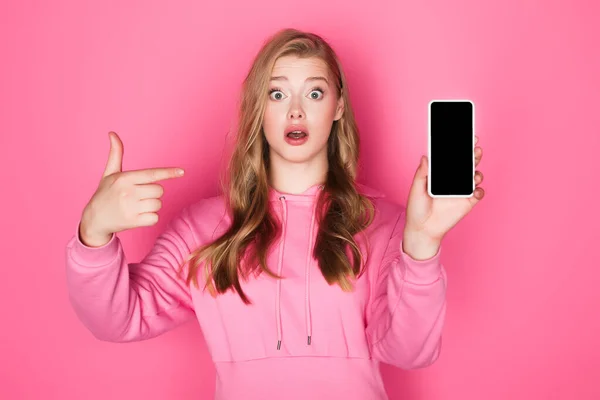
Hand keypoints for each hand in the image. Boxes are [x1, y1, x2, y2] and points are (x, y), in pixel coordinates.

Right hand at [79, 131, 184, 246]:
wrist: (94, 219)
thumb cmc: (105, 194)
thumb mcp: (109, 173)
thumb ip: (115, 154)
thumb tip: (112, 133)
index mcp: (124, 178)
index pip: (151, 174)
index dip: (168, 173)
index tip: (182, 172)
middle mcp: (128, 192)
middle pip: (159, 190)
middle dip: (154, 193)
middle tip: (139, 196)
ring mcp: (130, 207)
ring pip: (158, 204)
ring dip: (152, 206)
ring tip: (137, 206)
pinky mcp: (133, 221)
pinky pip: (155, 218)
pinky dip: (150, 218)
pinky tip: (138, 216)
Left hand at [404, 135, 484, 243]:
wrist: (422, 229)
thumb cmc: (417, 208)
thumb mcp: (416, 189)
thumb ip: (422, 173)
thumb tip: (425, 156)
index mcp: (441, 174)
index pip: (452, 158)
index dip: (459, 148)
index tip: (464, 138)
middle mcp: (453, 180)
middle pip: (466, 164)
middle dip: (472, 155)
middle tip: (475, 149)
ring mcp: (461, 190)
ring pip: (474, 176)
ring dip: (477, 172)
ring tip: (474, 173)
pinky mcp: (468, 202)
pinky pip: (478, 193)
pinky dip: (479, 190)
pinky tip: (475, 190)